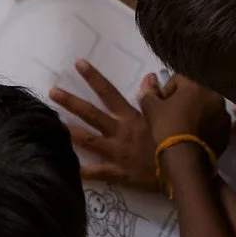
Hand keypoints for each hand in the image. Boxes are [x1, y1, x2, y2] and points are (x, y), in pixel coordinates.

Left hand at [55, 62, 225, 191]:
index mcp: (131, 116)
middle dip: (71, 102)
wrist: (183, 169)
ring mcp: (117, 153)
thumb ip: (155, 96)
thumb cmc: (177, 139)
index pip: (109, 92)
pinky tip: (70, 169)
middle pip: (91, 114)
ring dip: (70, 132)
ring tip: (52, 125)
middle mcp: (120, 132)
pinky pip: (99, 173)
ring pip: (89, 141)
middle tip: (52, 91)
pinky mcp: (119, 172)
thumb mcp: (168, 114)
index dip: (94, 77)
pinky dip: (85, 172)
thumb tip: (149, 77)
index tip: (78, 63)